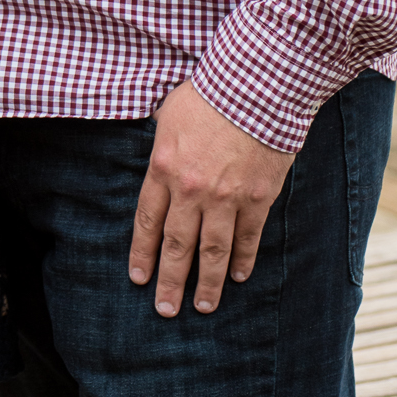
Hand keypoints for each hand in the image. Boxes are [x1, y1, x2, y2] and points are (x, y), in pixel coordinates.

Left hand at [129, 81, 295, 316]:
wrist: (255, 87)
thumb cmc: (207, 94)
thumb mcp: (167, 115)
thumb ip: (160, 146)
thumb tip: (155, 162)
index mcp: (163, 169)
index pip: (147, 222)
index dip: (142, 254)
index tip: (139, 278)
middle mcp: (191, 190)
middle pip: (176, 246)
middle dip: (169, 282)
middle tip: (165, 309)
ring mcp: (226, 198)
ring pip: (212, 251)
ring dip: (207, 283)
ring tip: (204, 307)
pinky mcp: (258, 198)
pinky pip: (248, 238)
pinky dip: (243, 260)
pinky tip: (237, 276)